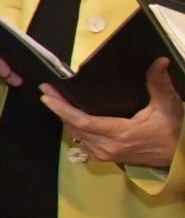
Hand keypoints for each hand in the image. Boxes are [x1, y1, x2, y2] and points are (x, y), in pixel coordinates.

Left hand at [41, 62, 181, 167]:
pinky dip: (73, 126)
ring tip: (53, 98)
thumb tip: (159, 61)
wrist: (178, 155)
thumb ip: (159, 84)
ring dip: (64, 117)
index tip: (48, 94)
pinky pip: (82, 140)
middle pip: (74, 126)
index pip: (83, 121)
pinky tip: (67, 114)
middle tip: (46, 90)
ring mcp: (104, 153)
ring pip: (76, 133)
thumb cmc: (172, 129)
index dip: (62, 108)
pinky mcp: (104, 156)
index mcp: (120, 134)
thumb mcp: (167, 105)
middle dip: (58, 108)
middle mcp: (107, 146)